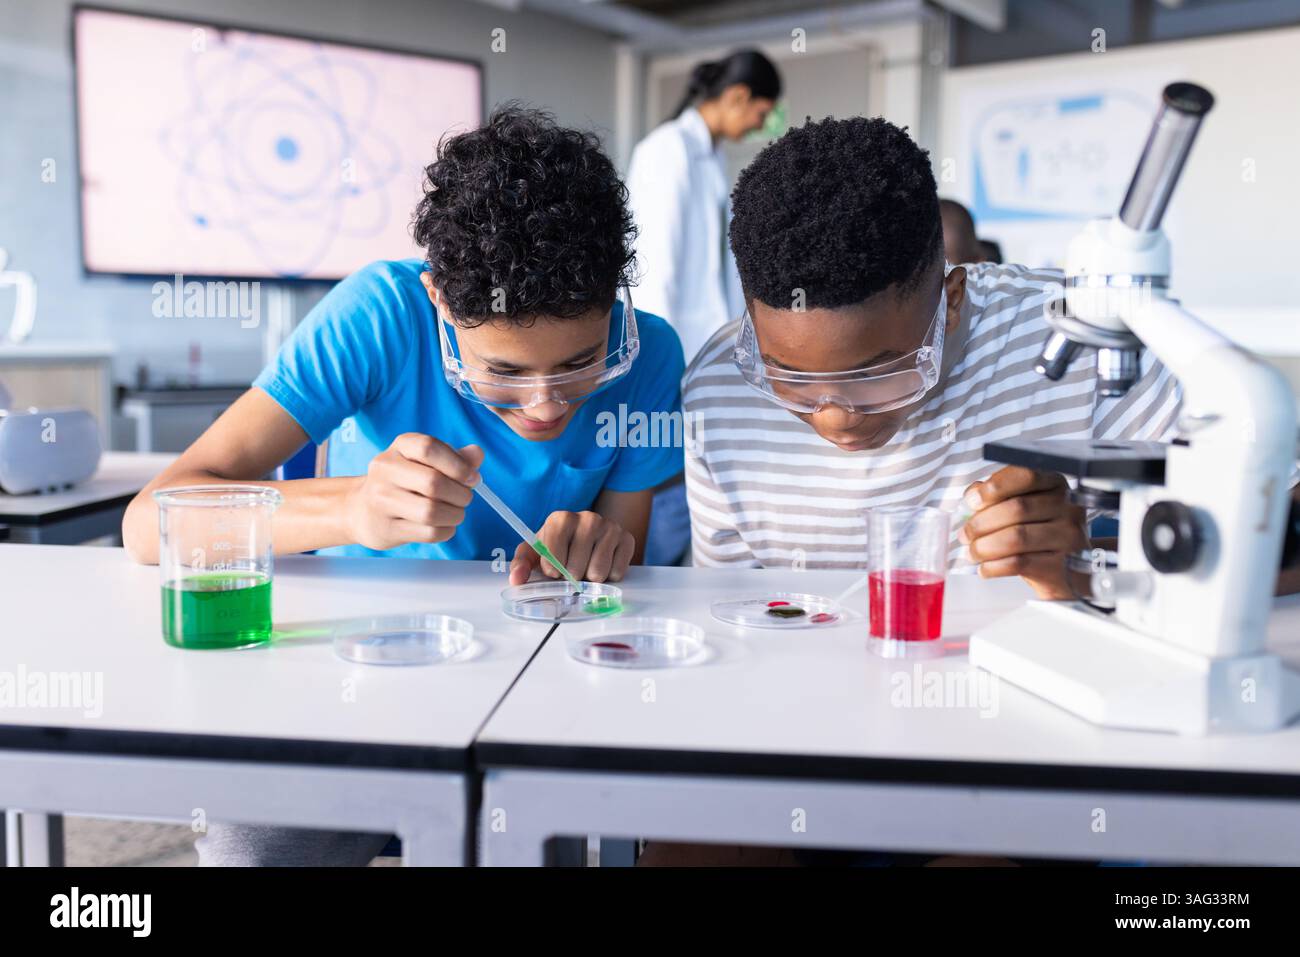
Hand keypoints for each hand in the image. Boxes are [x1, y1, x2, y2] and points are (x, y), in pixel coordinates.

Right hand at [345, 434, 483, 550]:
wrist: (361, 509)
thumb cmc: (403, 482)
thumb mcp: (427, 462)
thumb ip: (455, 457)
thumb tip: (477, 454)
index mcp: (400, 446)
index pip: (429, 448)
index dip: (458, 465)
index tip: (472, 477)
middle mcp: (385, 470)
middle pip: (433, 483)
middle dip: (460, 494)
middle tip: (465, 499)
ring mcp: (381, 500)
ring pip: (431, 511)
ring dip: (455, 515)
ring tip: (456, 513)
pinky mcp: (385, 528)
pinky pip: (427, 533)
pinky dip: (446, 530)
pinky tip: (444, 525)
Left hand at [509, 510, 635, 585]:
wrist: (589, 539)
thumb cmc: (558, 548)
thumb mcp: (535, 553)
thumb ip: (521, 565)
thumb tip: (516, 579)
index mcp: (560, 519)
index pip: (553, 556)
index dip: (552, 570)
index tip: (554, 568)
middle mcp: (587, 518)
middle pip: (576, 569)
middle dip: (573, 576)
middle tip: (573, 568)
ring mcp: (609, 527)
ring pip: (598, 572)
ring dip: (591, 578)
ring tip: (587, 566)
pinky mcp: (627, 538)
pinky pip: (617, 573)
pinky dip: (609, 576)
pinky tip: (604, 564)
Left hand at [959, 466, 1086, 599]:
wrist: (1070, 570)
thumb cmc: (1041, 533)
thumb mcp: (1025, 507)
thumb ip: (998, 495)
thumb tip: (973, 494)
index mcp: (1056, 485)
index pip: (1026, 475)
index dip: (994, 487)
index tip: (972, 501)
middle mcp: (1068, 508)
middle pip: (1016, 509)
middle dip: (980, 523)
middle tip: (964, 534)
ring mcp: (1068, 537)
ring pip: (1016, 538)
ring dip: (984, 547)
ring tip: (971, 552)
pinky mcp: (1062, 566)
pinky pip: (1019, 563)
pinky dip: (994, 566)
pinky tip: (985, 568)